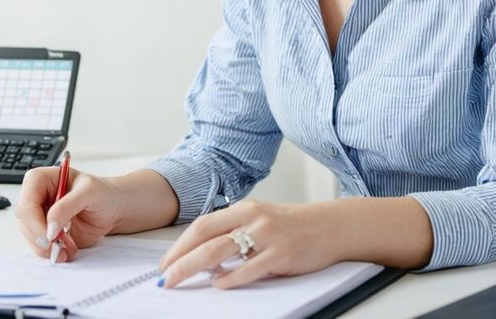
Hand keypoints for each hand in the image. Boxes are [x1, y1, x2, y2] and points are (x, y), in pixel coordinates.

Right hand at [14, 166, 126, 262]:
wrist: (114, 209)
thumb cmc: (103, 193)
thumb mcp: (89, 192)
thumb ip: (68, 206)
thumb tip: (50, 225)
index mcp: (41, 180)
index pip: (26, 201)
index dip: (35, 220)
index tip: (51, 234)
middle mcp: (37, 198)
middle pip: (24, 222)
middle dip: (41, 237)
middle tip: (58, 245)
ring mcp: (40, 216)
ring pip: (30, 236)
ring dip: (47, 247)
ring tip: (68, 248)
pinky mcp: (47, 232)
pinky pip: (39, 246)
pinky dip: (52, 252)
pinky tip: (67, 250)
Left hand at [158, 201, 339, 289]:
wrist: (332, 226)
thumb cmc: (294, 226)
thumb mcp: (261, 220)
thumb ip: (235, 233)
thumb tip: (205, 259)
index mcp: (244, 209)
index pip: (202, 226)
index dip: (179, 245)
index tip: (165, 262)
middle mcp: (253, 219)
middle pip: (204, 240)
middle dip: (179, 261)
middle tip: (164, 278)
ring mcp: (267, 236)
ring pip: (219, 253)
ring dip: (193, 269)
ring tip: (178, 282)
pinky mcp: (281, 255)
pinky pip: (248, 269)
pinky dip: (229, 279)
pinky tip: (218, 285)